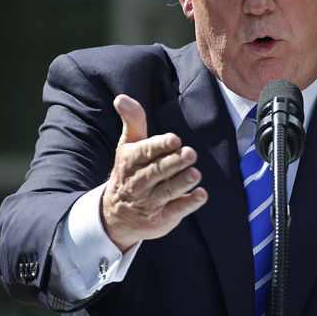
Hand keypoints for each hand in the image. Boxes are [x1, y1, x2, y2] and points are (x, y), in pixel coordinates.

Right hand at [101, 94, 207, 250]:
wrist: (115, 216)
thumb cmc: (129, 172)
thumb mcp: (128, 146)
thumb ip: (132, 120)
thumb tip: (120, 97)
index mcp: (131, 161)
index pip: (146, 152)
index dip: (160, 145)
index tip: (174, 139)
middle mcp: (139, 181)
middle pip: (158, 171)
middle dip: (174, 162)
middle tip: (191, 153)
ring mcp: (150, 201)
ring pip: (167, 191)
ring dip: (182, 182)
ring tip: (195, 174)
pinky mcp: (162, 218)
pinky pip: (176, 210)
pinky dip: (188, 203)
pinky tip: (201, 195)